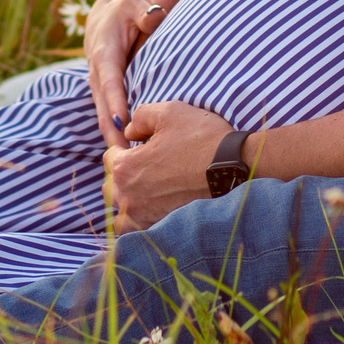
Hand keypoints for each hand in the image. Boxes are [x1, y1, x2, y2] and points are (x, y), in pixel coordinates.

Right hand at [83, 0, 245, 149]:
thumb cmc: (133, 2)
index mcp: (104, 48)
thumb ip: (146, 8)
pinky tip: (130, 156)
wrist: (118, 8)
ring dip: (113, 139)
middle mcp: (97, 69)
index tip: (123, 123)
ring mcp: (101, 83)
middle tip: (122, 159)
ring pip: (105, 115)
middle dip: (111, 132)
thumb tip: (153, 16)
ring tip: (125, 167)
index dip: (115, 101)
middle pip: (103, 105)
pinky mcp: (109, 91)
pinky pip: (112, 114)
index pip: (108, 78)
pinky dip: (117, 134)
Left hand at [103, 101, 233, 231]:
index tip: (140, 146)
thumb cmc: (202, 138)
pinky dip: (141, 223)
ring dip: (127, 203)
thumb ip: (140, 117)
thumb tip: (129, 130)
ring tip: (146, 193)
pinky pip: (138, 232)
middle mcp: (129, 197)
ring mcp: (144, 217)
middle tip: (145, 167)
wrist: (234, 169)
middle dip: (122, 176)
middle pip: (110, 187)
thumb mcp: (169, 112)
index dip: (123, 148)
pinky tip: (155, 210)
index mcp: (125, 168)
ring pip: (120, 215)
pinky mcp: (161, 230)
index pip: (109, 158)